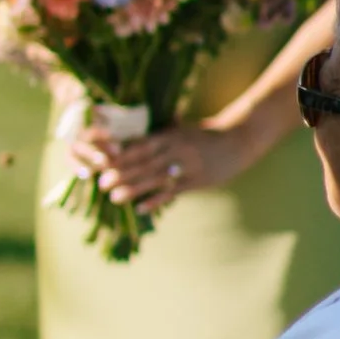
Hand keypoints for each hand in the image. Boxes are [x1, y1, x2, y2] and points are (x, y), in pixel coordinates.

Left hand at [75, 114, 262, 210]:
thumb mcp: (181, 129)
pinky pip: (173, 192)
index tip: (102, 163)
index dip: (120, 155)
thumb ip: (158, 132)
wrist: (238, 140)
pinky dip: (156, 200)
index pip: (139, 146)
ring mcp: (187, 166)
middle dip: (121, 174)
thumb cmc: (204, 134)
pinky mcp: (197, 181)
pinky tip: (141, 208)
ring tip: (114, 197)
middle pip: (144, 163)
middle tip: (101, 184)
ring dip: (133, 189)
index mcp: (169, 136)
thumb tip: (132, 132)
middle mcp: (176, 150)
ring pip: (156, 179)